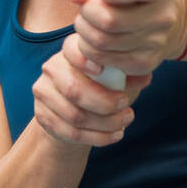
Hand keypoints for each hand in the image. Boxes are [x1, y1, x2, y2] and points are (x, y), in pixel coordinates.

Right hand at [32, 33, 152, 146]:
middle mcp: (52, 68)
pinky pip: (71, 133)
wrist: (76, 112)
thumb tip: (145, 77)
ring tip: (124, 123)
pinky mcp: (42, 115)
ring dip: (105, 125)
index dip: (84, 60)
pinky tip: (115, 135)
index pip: (71, 50)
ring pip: (75, 116)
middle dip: (105, 104)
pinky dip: (98, 138)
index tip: (101, 70)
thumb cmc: (103, 86)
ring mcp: (44, 92)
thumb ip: (130, 73)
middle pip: (74, 90)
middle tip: (128, 110)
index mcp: (71, 51)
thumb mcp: (117, 76)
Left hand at [66, 0, 186, 78]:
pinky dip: (88, 48)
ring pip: (102, 42)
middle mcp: (162, 17)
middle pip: (110, 20)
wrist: (167, 14)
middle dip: (87, 12)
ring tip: (88, 21)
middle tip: (86, 6)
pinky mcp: (144, 64)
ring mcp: (155, 43)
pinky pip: (102, 59)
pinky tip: (93, 37)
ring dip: (84, 31)